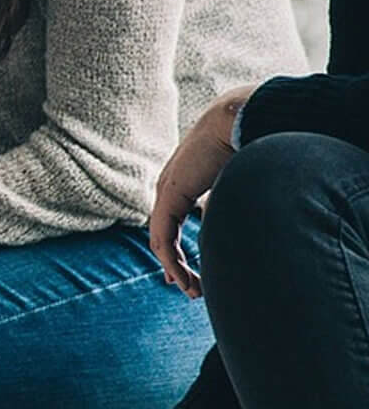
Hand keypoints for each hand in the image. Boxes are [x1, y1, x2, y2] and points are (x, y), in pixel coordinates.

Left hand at [151, 85, 252, 298]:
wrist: (238, 119)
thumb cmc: (245, 144)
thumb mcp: (235, 182)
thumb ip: (230, 203)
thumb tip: (239, 225)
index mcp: (184, 184)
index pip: (174, 224)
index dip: (180, 251)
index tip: (189, 274)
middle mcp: (170, 188)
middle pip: (166, 235)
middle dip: (176, 265)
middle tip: (191, 288)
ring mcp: (166, 192)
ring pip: (163, 240)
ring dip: (176, 268)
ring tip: (192, 289)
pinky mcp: (169, 196)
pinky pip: (163, 236)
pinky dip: (171, 259)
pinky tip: (180, 277)